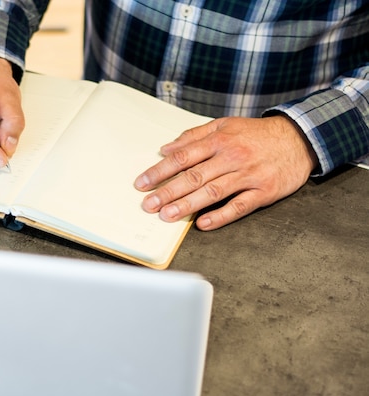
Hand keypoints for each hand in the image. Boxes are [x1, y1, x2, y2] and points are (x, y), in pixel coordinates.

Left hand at [134, 115, 318, 229]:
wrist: (299, 139)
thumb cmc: (256, 134)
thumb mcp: (225, 125)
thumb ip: (194, 136)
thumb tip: (166, 148)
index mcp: (219, 141)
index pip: (182, 157)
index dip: (160, 171)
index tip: (142, 183)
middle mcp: (231, 157)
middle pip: (193, 176)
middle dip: (167, 192)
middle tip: (148, 204)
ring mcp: (248, 175)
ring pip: (212, 192)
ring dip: (187, 205)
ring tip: (167, 215)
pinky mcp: (263, 192)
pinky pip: (240, 206)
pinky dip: (221, 216)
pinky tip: (203, 224)